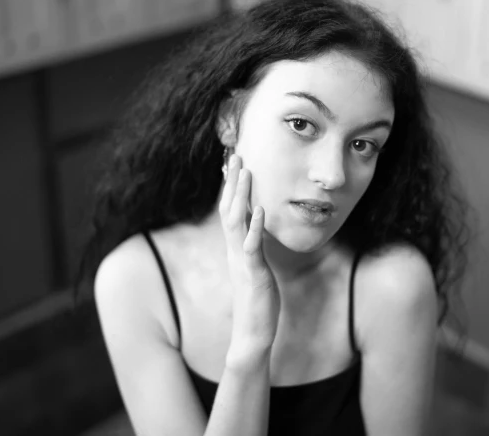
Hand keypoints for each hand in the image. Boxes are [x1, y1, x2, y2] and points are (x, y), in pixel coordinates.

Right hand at [219, 154, 280, 358]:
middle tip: (236, 155)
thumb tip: (255, 231)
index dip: (231, 187)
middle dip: (233, 182)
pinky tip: (260, 209)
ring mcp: (242, 261)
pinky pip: (252, 246)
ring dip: (240, 196)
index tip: (234, 163)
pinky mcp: (253, 274)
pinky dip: (255, 227)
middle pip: (229, 209)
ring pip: (236, 222)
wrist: (252, 333)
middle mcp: (235, 250)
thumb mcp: (254, 268)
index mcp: (236, 248)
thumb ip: (253, 248)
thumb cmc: (256, 301)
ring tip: (246, 172)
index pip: (230, 211)